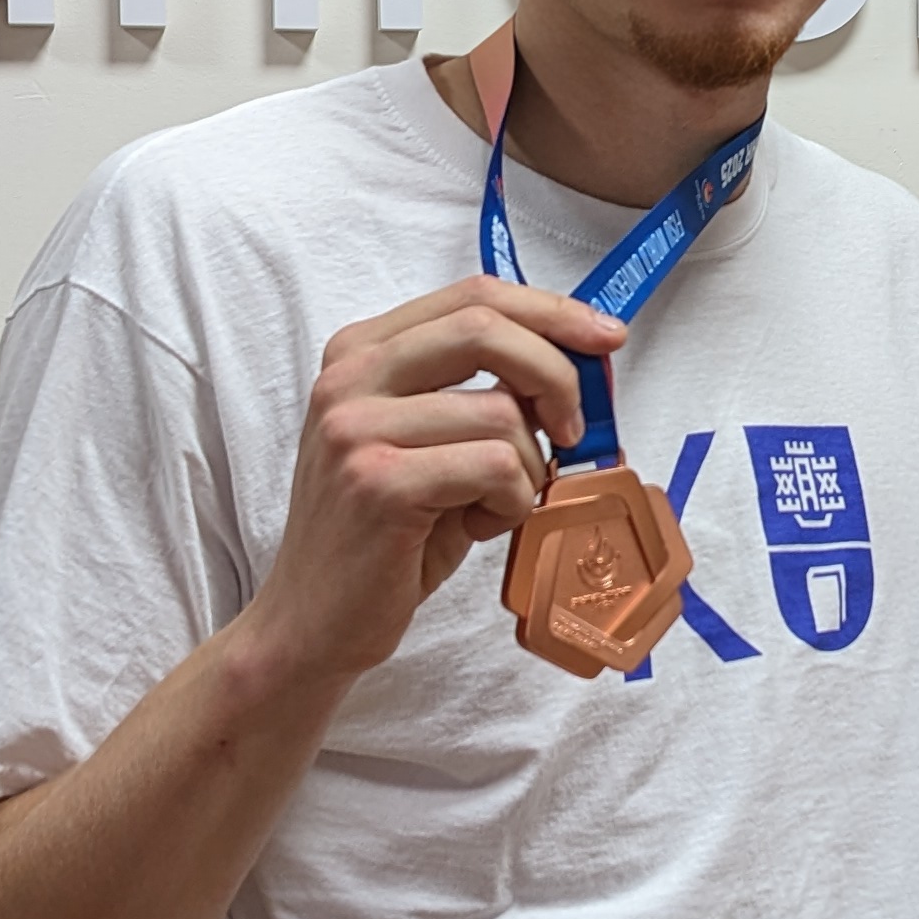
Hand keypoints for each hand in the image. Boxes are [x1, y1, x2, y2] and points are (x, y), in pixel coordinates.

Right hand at [239, 276, 627, 691]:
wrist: (313, 621)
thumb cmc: (387, 537)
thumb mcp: (429, 445)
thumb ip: (483, 395)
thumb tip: (580, 368)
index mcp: (360, 352)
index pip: (472, 297)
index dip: (551, 311)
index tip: (605, 337)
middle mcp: (349, 377)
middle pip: (485, 329)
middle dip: (557, 374)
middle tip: (575, 429)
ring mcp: (356, 427)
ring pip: (502, 413)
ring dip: (529, 469)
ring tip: (499, 505)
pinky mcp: (378, 483)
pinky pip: (495, 468)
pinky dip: (514, 502)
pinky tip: (483, 526)